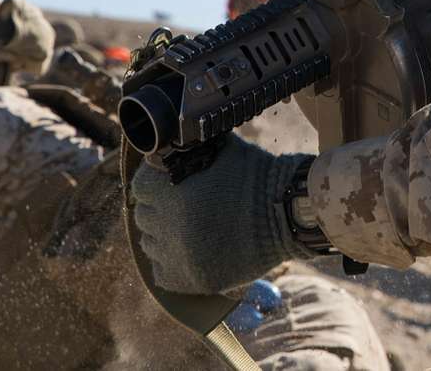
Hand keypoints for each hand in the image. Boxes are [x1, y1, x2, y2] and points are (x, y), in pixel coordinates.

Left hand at [131, 134, 313, 294]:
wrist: (289, 214)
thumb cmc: (258, 177)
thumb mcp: (222, 151)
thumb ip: (188, 150)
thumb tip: (161, 150)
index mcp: (174, 195)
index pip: (141, 188)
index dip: (155, 182)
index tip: (168, 182)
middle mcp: (172, 228)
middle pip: (144, 218)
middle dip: (160, 208)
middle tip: (184, 204)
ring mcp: (182, 257)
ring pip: (151, 245)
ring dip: (164, 235)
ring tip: (190, 227)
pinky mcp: (193, 281)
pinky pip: (162, 273)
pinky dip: (171, 263)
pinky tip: (190, 250)